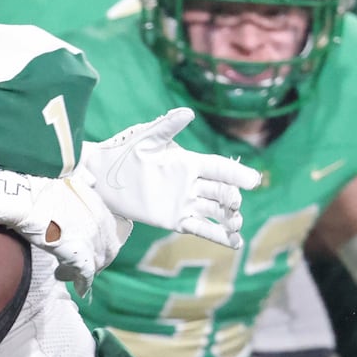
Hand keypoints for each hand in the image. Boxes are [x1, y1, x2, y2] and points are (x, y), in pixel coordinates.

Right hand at [1, 166, 130, 295]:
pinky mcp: (80, 254)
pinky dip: (82, 282)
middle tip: (82, 266)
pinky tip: (77, 287)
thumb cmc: (35, 191)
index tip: (91, 249)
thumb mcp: (66, 184)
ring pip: (97, 262)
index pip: (109, 230)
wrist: (22, 200)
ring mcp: (91, 238)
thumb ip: (81, 185)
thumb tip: (89, 182)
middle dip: (97, 260)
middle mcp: (99, 221)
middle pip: (108, 249)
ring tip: (70, 274)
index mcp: (96, 204)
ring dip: (86, 271)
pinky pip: (86, 273)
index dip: (101, 243)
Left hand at [82, 108, 260, 248]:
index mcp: (189, 162)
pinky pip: (201, 228)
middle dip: (232, 199)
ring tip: (236, 226)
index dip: (236, 173)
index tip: (253, 180)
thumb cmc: (123, 152)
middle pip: (221, 191)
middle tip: (234, 205)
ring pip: (215, 212)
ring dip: (230, 219)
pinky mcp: (176, 219)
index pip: (219, 168)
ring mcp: (185, 202)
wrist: (103, 178)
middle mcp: (192, 183)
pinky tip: (235, 243)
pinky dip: (218, 236)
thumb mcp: (145, 139)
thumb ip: (167, 127)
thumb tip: (188, 113)